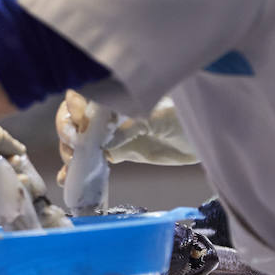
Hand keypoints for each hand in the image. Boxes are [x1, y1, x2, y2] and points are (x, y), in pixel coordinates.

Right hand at [56, 90, 197, 177]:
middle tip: (75, 149)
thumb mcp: (157, 117)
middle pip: (74, 120)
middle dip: (66, 134)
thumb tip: (103, 144)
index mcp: (114, 94)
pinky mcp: (121, 151)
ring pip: (80, 141)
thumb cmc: (184, 115)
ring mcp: (114, 133)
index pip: (80, 98)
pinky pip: (95, 159)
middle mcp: (109, 112)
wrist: (207, 134)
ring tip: (71, 169)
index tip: (79, 129)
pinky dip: (79, 170)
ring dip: (69, 154)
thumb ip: (129, 127)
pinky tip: (67, 180)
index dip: (72, 112)